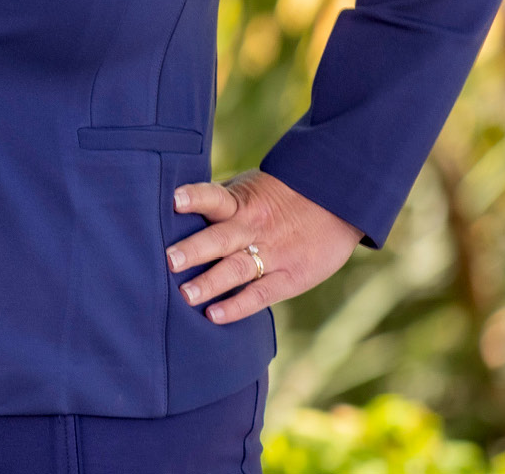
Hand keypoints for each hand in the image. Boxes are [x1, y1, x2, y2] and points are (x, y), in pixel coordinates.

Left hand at [166, 170, 361, 323]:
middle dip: (194, 250)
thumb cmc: (280, 196)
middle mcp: (253, 227)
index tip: (174, 200)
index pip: (215, 197)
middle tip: (168, 260)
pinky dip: (237, 306)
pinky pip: (260, 295)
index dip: (196, 198)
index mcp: (242, 202)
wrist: (337, 203)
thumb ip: (218, 200)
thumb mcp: (251, 188)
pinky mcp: (289, 278)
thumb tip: (170, 204)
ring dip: (209, 283)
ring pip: (236, 269)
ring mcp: (272, 254)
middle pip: (220, 238)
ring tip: (184, 295)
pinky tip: (213, 316)